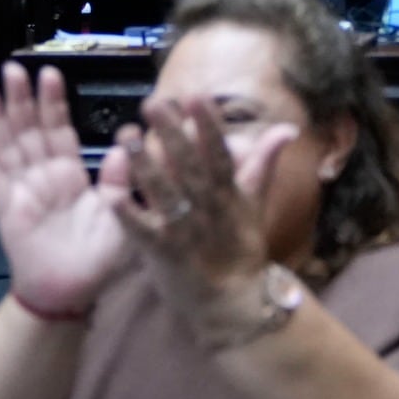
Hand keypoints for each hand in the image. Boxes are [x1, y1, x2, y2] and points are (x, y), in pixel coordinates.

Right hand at [0, 64, 131, 317]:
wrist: (71, 294)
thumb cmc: (98, 258)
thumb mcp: (120, 215)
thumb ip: (121, 181)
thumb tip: (127, 144)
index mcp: (71, 175)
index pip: (60, 130)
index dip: (54, 103)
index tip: (50, 73)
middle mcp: (43, 177)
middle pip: (28, 130)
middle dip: (20, 99)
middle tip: (13, 68)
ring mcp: (21, 191)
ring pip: (5, 147)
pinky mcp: (4, 210)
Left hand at [104, 95, 290, 314]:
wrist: (231, 302)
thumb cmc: (241, 248)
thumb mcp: (256, 202)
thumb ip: (264, 161)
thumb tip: (288, 128)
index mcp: (229, 193)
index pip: (219, 152)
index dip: (208, 125)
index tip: (196, 96)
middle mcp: (206, 208)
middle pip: (188, 165)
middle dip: (171, 133)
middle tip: (152, 103)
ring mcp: (183, 230)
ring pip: (163, 192)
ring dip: (143, 164)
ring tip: (125, 135)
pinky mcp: (162, 253)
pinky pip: (141, 231)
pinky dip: (127, 214)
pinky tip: (110, 193)